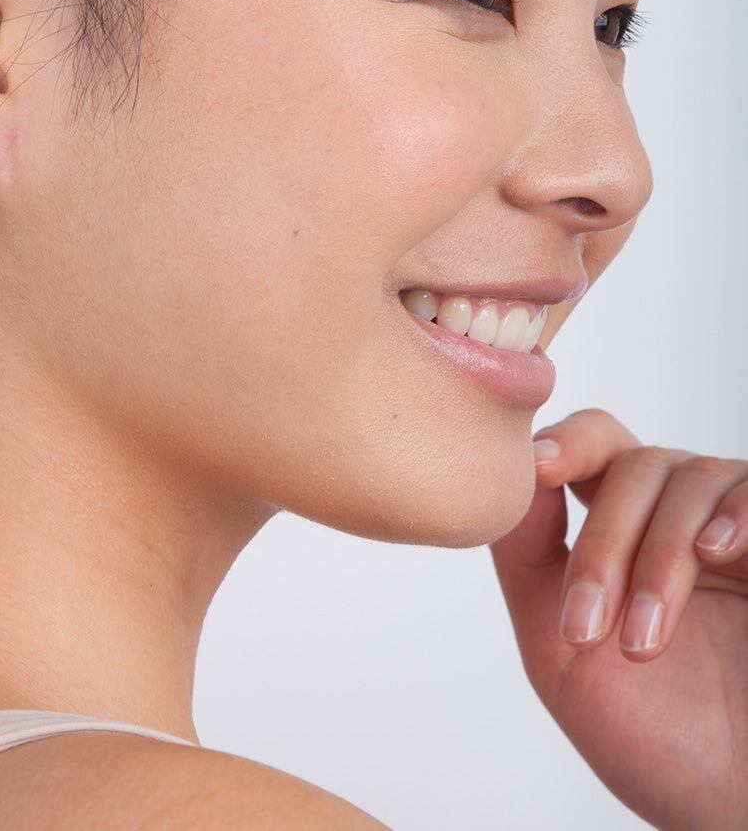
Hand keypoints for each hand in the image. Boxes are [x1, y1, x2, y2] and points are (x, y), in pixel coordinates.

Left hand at [489, 407, 747, 830]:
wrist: (730, 803)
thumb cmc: (652, 733)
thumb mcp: (559, 647)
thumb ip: (526, 554)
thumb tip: (511, 471)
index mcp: (623, 525)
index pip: (595, 446)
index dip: (567, 442)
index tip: (539, 468)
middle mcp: (683, 514)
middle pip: (634, 466)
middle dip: (603, 545)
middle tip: (586, 632)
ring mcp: (739, 531)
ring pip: (692, 480)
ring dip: (658, 559)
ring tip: (642, 643)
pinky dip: (736, 514)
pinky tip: (717, 552)